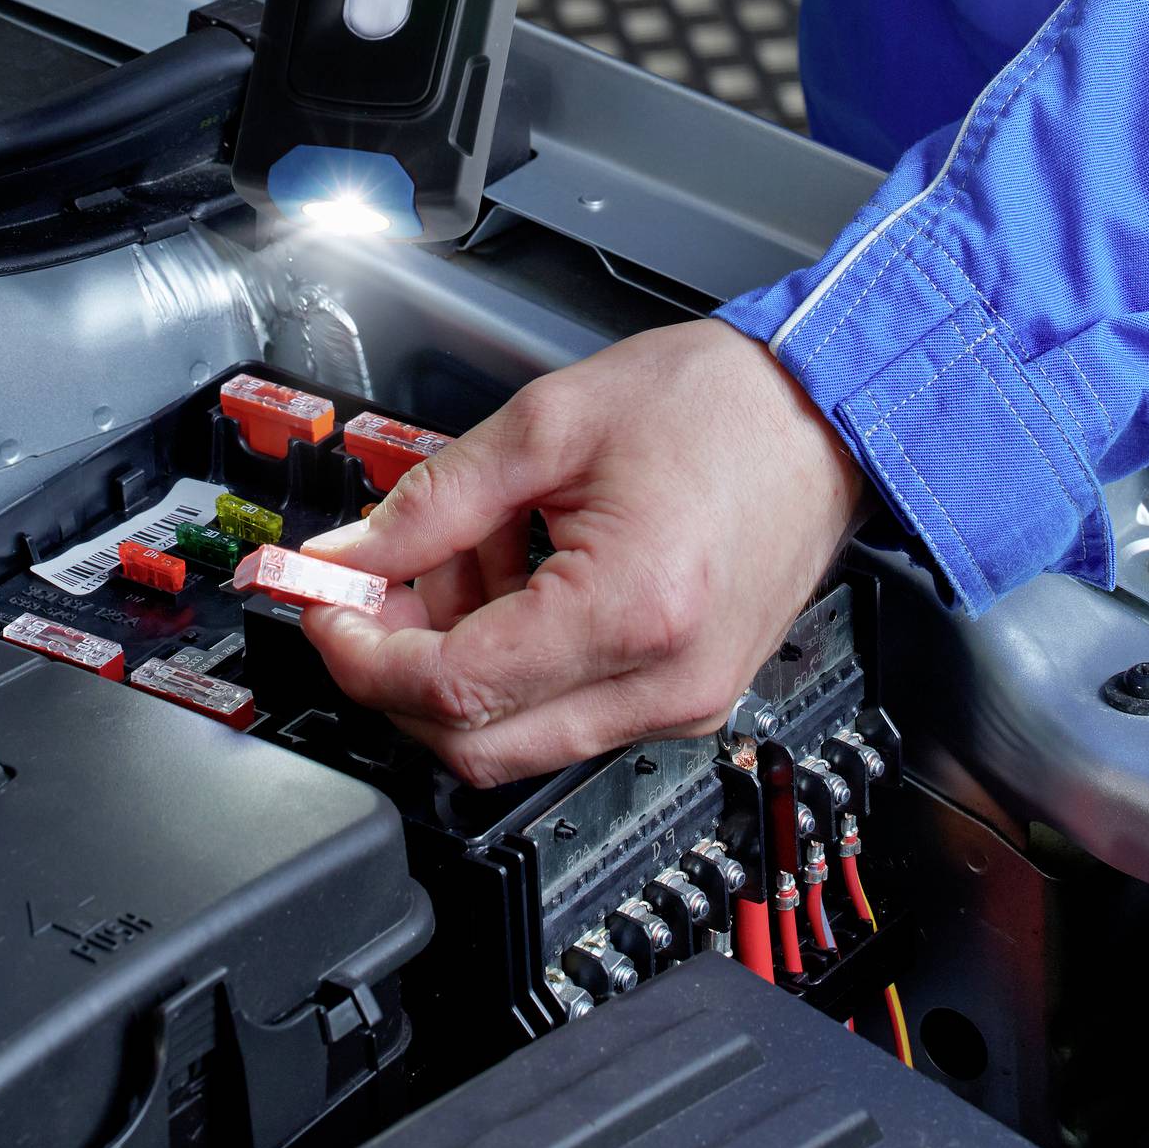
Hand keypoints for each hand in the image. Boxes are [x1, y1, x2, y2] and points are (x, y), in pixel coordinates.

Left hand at [300, 318, 869, 784]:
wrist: (826, 413)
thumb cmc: (719, 404)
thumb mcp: (550, 423)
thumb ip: (436, 498)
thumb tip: (353, 553)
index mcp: (629, 610)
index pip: (451, 687)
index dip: (362, 650)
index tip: (323, 603)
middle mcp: (662, 684)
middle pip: (475, 743)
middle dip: (396, 669)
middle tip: (367, 587)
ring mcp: (681, 704)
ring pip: (516, 735)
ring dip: (456, 660)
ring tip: (462, 550)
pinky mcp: (688, 698)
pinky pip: (567, 711)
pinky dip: (514, 657)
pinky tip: (513, 571)